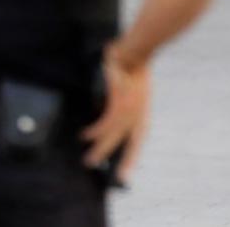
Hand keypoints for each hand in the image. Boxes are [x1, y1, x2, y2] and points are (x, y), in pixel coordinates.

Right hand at [80, 47, 150, 183]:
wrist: (133, 52)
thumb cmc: (130, 68)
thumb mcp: (133, 90)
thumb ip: (123, 104)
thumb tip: (102, 112)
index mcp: (142, 114)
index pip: (138, 142)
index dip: (130, 159)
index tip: (123, 176)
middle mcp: (138, 115)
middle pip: (126, 144)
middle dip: (113, 160)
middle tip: (102, 172)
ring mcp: (130, 110)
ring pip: (114, 137)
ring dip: (100, 149)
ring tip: (88, 158)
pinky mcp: (119, 102)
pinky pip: (106, 122)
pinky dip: (96, 131)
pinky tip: (87, 135)